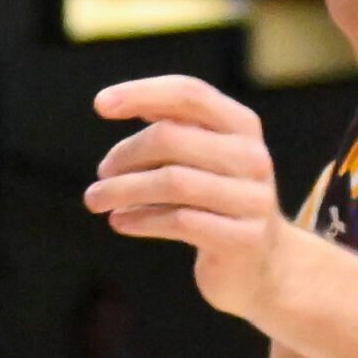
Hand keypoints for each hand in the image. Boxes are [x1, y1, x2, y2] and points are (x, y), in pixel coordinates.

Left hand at [87, 76, 289, 321]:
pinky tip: (119, 221)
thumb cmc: (215, 196)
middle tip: (101, 172)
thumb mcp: (201, 154)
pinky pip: (179, 221)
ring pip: (171, 181)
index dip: (141, 93)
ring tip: (95, 199)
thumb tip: (113, 101)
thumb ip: (168, 124)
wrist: (262, 264)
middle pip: (170, 138)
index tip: (99, 105)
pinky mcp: (245, 240)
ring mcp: (253, 199)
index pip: (189, 93)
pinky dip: (140, 219)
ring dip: (122, 189)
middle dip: (124, 154)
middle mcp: (253, 157)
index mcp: (241, 125)